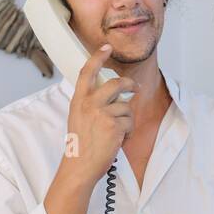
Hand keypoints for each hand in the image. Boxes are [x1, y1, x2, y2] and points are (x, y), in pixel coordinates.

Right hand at [60, 44, 137, 185]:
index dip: (97, 58)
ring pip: (126, 107)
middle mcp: (89, 103)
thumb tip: (113, 95)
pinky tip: (117, 141)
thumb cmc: (80, 146)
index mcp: (78, 100)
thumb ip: (91, 104)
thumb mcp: (79, 118)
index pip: (86, 72)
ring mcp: (102, 113)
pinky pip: (129, 122)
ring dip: (126, 121)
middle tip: (135, 88)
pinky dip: (128, 132)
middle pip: (116, 83)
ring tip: (116, 134)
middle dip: (129, 84)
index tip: (106, 47)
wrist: (79, 166)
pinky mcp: (114, 125)